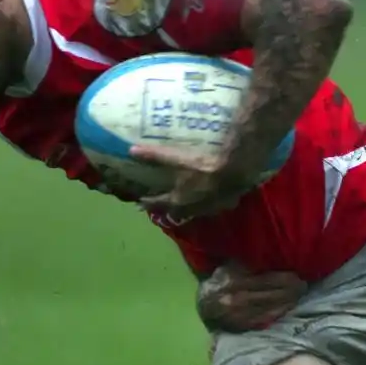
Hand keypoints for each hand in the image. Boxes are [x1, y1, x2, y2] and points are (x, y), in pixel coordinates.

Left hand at [131, 144, 255, 221]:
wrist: (233, 171)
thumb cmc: (202, 166)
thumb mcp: (175, 158)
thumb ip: (154, 156)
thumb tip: (131, 151)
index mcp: (177, 199)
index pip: (158, 203)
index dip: (148, 202)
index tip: (140, 202)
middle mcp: (191, 208)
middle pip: (176, 213)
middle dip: (169, 210)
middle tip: (164, 207)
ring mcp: (209, 209)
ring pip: (195, 212)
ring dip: (189, 209)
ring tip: (187, 204)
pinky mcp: (225, 205)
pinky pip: (214, 207)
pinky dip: (209, 204)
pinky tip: (213, 198)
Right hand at [198, 262, 305, 331]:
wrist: (204, 304)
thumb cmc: (220, 281)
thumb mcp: (229, 266)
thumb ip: (247, 263)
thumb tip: (271, 258)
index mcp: (236, 279)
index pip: (268, 279)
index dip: (286, 278)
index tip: (298, 275)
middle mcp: (238, 297)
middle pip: (273, 293)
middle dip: (291, 289)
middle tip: (303, 285)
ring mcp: (241, 313)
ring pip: (272, 306)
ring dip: (289, 300)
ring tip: (299, 294)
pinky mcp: (243, 324)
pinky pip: (266, 318)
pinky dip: (280, 312)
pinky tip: (289, 307)